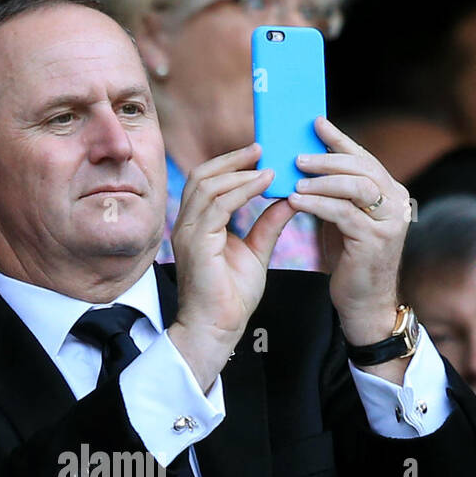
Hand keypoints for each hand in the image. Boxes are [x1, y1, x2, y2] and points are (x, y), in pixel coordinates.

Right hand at [168, 142, 295, 390]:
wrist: (217, 329)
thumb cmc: (231, 297)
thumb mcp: (256, 252)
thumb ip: (268, 223)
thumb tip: (289, 198)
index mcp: (197, 225)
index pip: (207, 182)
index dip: (231, 163)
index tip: (259, 152)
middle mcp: (186, 225)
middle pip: (202, 175)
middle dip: (232, 158)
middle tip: (262, 147)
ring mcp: (187, 233)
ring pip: (208, 185)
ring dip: (240, 171)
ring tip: (268, 164)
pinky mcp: (196, 243)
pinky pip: (218, 205)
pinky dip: (242, 190)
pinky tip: (265, 184)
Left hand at [289, 117, 411, 357]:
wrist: (365, 302)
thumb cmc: (351, 260)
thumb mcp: (344, 219)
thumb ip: (335, 194)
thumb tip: (307, 165)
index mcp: (391, 192)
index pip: (363, 158)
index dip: (339, 139)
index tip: (315, 122)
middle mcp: (396, 202)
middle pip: (361, 167)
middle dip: (327, 158)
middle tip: (297, 156)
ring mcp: (390, 221)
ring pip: (354, 186)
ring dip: (321, 180)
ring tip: (294, 179)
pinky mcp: (376, 240)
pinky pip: (343, 213)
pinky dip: (317, 204)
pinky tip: (296, 201)